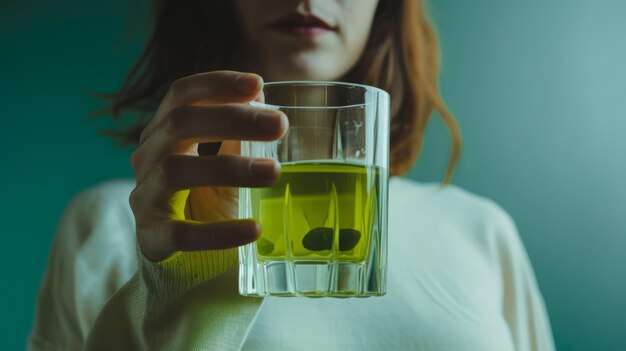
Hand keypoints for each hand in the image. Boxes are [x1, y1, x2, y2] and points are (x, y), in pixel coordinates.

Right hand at [129, 70, 287, 261]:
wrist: (183, 256)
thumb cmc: (206, 199)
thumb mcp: (223, 160)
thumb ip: (237, 133)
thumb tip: (261, 97)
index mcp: (165, 132)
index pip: (181, 95)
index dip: (216, 83)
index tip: (257, 83)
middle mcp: (148, 158)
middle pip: (180, 124)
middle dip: (233, 119)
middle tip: (279, 125)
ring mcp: (146, 197)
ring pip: (176, 171)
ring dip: (229, 168)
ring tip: (273, 172)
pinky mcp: (152, 237)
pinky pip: (181, 233)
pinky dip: (219, 232)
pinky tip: (253, 229)